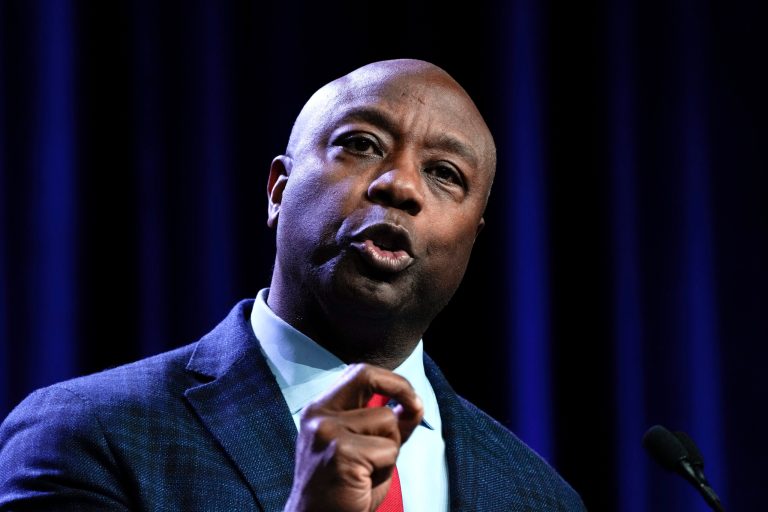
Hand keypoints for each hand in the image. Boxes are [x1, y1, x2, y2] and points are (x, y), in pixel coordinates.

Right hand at [284, 363, 423, 511]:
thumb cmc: (343, 490)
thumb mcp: (367, 450)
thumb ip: (388, 426)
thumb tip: (415, 405)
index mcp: (320, 409)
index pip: (359, 373)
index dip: (391, 380)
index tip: (411, 397)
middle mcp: (318, 414)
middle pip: (367, 376)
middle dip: (400, 388)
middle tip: (415, 407)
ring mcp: (326, 431)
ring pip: (387, 421)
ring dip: (390, 449)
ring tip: (369, 471)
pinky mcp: (340, 452)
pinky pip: (388, 450)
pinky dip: (386, 469)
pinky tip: (363, 482)